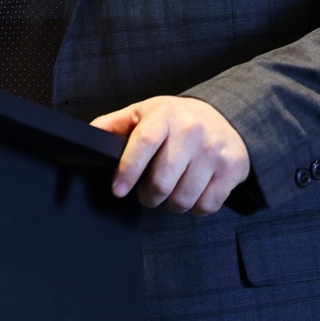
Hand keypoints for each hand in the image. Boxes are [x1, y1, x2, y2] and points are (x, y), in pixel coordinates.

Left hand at [90, 95, 249, 214]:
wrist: (226, 117)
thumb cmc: (176, 119)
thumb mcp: (145, 112)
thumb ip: (115, 124)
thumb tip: (87, 136)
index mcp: (165, 115)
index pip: (144, 144)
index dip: (128, 170)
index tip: (118, 190)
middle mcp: (192, 131)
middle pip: (163, 180)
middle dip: (148, 196)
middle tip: (146, 195)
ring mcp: (214, 150)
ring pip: (184, 197)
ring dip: (171, 204)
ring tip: (170, 193)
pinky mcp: (232, 169)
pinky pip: (207, 205)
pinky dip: (195, 208)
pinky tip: (192, 193)